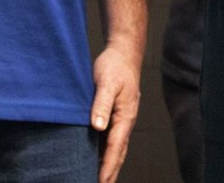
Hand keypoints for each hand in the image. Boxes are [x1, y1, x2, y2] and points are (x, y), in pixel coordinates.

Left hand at [89, 44, 142, 182]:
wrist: (124, 53)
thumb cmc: (114, 66)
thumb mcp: (106, 82)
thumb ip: (101, 104)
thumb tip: (97, 127)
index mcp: (125, 116)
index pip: (115, 147)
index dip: (107, 166)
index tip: (101, 182)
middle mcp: (125, 121)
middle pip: (118, 153)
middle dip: (111, 172)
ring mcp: (122, 119)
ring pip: (116, 148)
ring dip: (110, 165)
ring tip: (101, 180)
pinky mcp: (117, 115)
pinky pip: (112, 140)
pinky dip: (107, 153)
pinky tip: (97, 158)